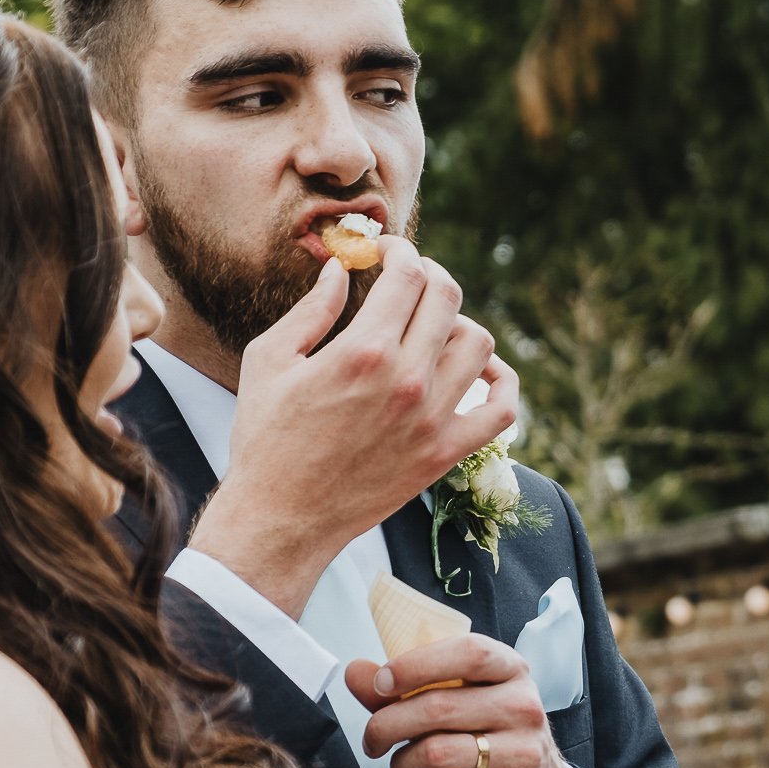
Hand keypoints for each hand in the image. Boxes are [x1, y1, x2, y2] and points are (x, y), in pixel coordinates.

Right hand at [188, 239, 518, 616]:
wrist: (282, 517)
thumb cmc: (266, 438)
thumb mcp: (270, 361)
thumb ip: (311, 310)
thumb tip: (340, 270)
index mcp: (363, 351)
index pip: (407, 274)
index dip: (398, 250)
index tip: (385, 252)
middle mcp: (408, 381)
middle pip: (447, 297)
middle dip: (429, 274)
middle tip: (409, 279)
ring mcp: (433, 419)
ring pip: (479, 344)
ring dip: (459, 322)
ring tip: (433, 327)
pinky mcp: (446, 454)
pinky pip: (502, 410)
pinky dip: (501, 383)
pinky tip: (479, 372)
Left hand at [347, 635, 587, 767]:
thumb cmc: (491, 738)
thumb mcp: (459, 701)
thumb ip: (407, 686)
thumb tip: (357, 672)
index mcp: (511, 670)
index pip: (467, 653)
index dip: (416, 665)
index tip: (381, 682)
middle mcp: (523, 707)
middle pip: (439, 707)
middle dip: (387, 725)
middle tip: (373, 738)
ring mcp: (525, 752)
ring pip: (437, 754)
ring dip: (402, 764)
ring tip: (402, 766)